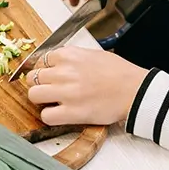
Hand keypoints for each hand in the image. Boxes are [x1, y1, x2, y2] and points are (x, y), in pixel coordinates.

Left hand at [26, 46, 148, 125]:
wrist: (135, 90)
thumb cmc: (120, 72)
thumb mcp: (94, 54)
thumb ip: (73, 57)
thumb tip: (56, 63)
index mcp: (71, 55)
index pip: (42, 59)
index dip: (45, 69)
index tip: (50, 75)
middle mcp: (65, 71)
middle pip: (33, 77)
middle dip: (40, 83)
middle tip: (51, 89)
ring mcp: (66, 92)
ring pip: (34, 94)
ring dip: (42, 99)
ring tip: (54, 101)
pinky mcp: (71, 113)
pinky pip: (45, 115)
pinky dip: (50, 115)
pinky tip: (61, 113)